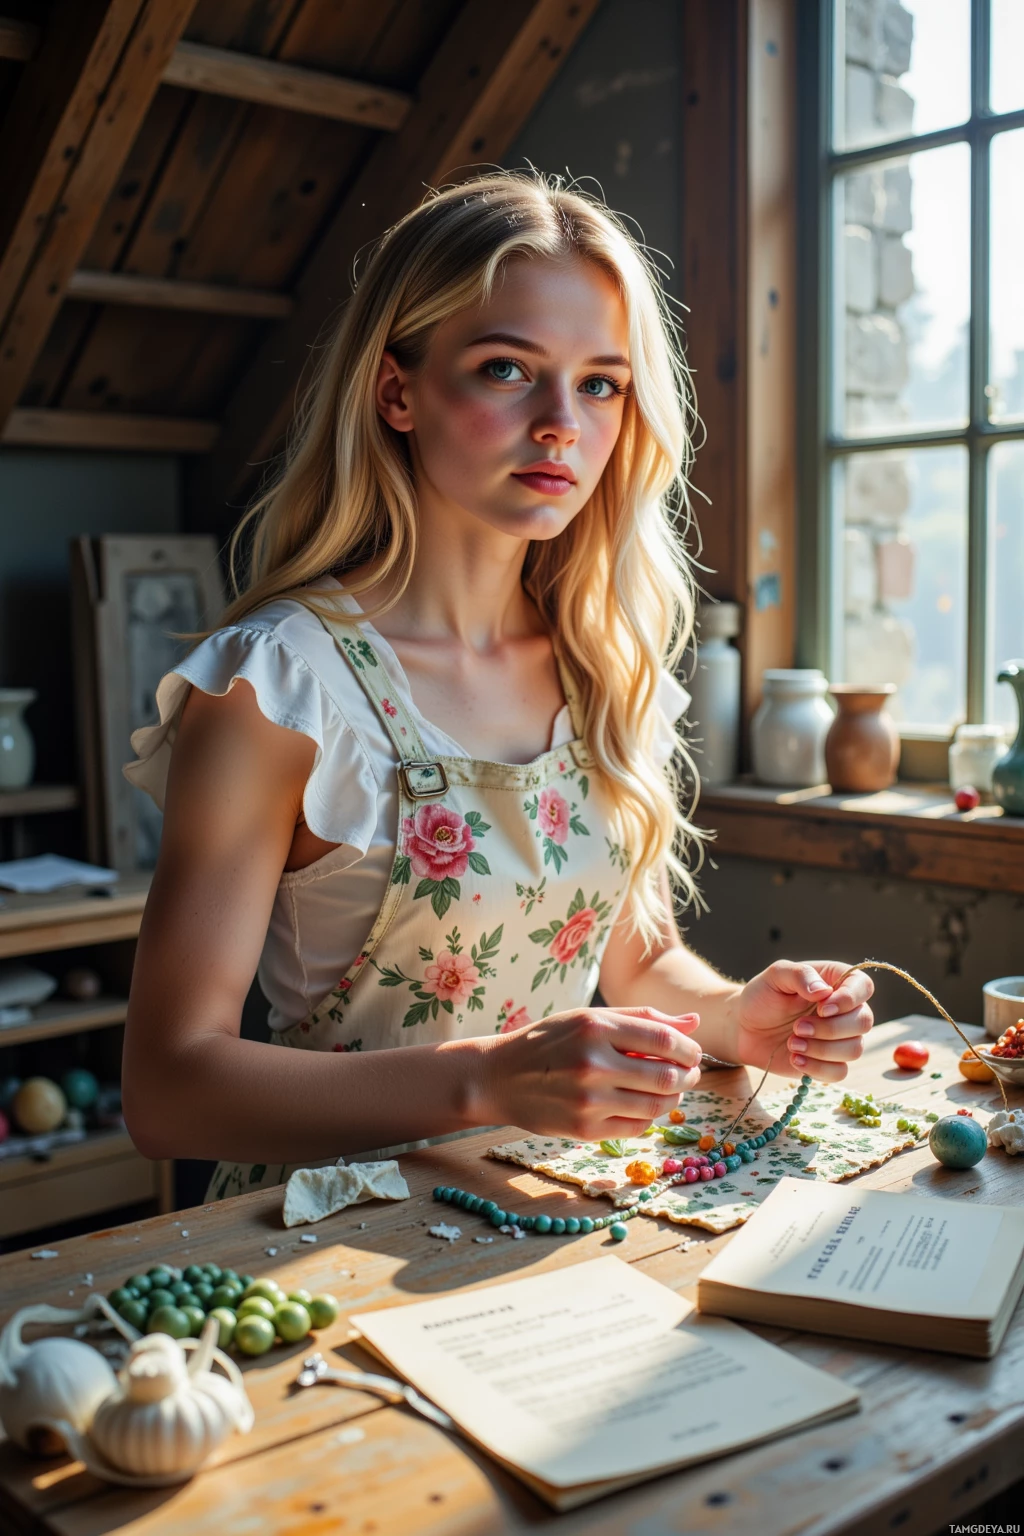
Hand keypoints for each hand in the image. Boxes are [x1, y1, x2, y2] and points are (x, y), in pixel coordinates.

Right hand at [486, 1007, 702, 1140]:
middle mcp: (593, 1064)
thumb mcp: (589, 1018)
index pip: (664, 1041)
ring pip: (656, 1105)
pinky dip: (649, 1116)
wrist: (499, 1078)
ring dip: (673, 1098)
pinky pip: (636, 1127)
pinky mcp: (584, 1129)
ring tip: (669, 1089)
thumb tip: (694, 1021)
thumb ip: (643, 1018)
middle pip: (666, 1076)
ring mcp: (588, 1100)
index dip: (688, 1049)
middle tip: (689, 1073)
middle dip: (688, 1076)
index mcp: (595, 1028)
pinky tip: (642, 1104)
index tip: (693, 1053)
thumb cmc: (550, 1042)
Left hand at [732, 960, 873, 1082]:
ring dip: (822, 1049)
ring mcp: (839, 1038)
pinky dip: (818, 1068)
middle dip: (830, 1028)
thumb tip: (824, 991)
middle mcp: (845, 1010)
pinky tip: (795, 1059)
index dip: (850, 999)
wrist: (744, 1027)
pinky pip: (840, 1072)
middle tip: (798, 1027)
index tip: (822, 1007)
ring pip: (855, 1049)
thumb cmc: (762, 996)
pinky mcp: (829, 1062)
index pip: (863, 986)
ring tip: (792, 1043)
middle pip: (864, 1021)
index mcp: (836, 981)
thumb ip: (800, 975)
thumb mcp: (775, 976)